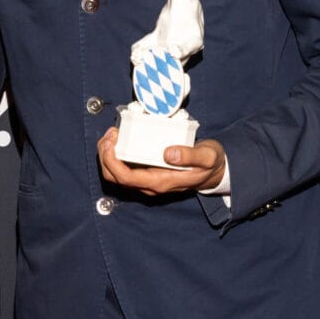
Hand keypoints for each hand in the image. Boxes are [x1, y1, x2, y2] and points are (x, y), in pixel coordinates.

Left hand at [97, 129, 225, 196]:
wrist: (214, 172)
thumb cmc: (210, 164)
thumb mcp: (207, 157)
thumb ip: (190, 156)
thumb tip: (168, 153)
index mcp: (161, 182)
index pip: (126, 177)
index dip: (112, 161)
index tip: (111, 142)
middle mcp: (150, 184)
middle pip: (115, 177)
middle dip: (105, 156)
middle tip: (110, 134)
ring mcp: (147, 180)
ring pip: (116, 173)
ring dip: (108, 155)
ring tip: (111, 134)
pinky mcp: (147, 172)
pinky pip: (124, 167)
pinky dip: (116, 154)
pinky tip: (119, 138)